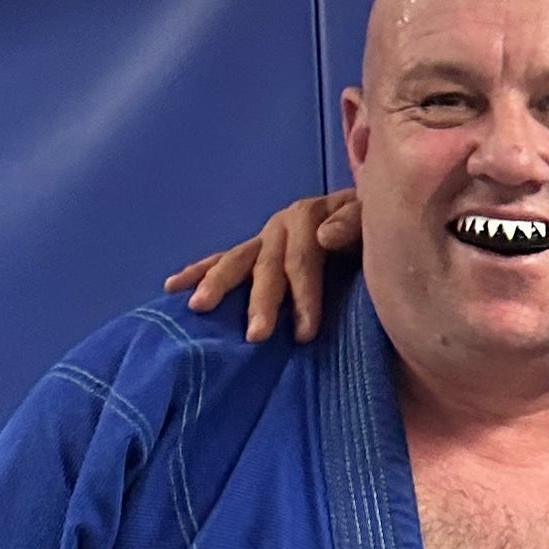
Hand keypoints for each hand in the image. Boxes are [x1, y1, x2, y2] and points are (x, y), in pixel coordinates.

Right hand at [165, 189, 359, 343]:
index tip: (304, 334)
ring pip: (238, 261)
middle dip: (261, 301)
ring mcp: (265, 237)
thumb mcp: (375, 219)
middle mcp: (282, 225)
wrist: (370, 213)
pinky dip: (199, 272)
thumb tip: (324, 237)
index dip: (304, 297)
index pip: (304, 261)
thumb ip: (355, 223)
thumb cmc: (375, 226)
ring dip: (218, 284)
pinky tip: (173, 287)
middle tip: (256, 335)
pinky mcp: (256, 248)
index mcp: (311, 217)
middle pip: (267, 265)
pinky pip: (224, 259)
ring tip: (199, 307)